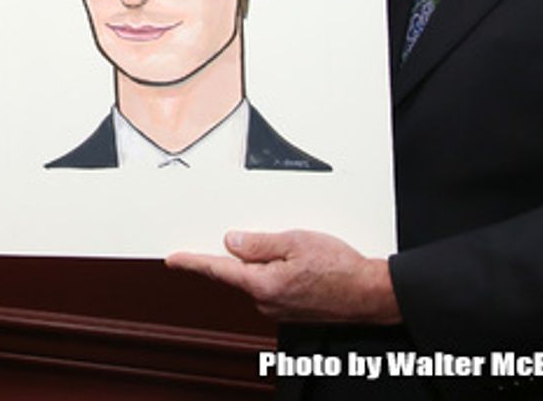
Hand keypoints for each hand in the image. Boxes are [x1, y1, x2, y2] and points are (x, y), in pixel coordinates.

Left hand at [166, 230, 400, 324]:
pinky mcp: (289, 308)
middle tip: (242, 233)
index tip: (173, 258)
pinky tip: (290, 260)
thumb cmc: (339, 267)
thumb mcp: (296, 242)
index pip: (218, 269)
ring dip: (259, 262)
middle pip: (236, 273)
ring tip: (286, 246)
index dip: (193, 261)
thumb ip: (259, 243)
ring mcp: (278, 308)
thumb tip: (231, 241)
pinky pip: (270, 285)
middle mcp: (266, 301)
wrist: (369, 293)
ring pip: (255, 279)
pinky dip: (271, 271)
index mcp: (263, 284)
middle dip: (235, 254)